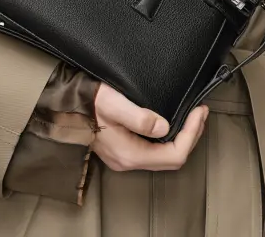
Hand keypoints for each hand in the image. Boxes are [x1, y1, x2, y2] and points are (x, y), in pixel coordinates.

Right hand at [92, 82, 207, 171]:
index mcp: (130, 153)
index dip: (192, 134)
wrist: (63, 107)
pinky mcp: (122, 147)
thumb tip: (165, 126)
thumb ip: (139, 116)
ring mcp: (125, 156)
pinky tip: (171, 121)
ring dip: (182, 135)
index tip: (199, 111)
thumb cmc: (87, 104)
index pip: (174, 154)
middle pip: (172, 157)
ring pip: (164, 154)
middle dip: (192, 135)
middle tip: (201, 112)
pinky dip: (169, 135)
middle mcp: (129, 160)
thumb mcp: (113, 104)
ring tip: (192, 115)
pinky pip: (154, 149)